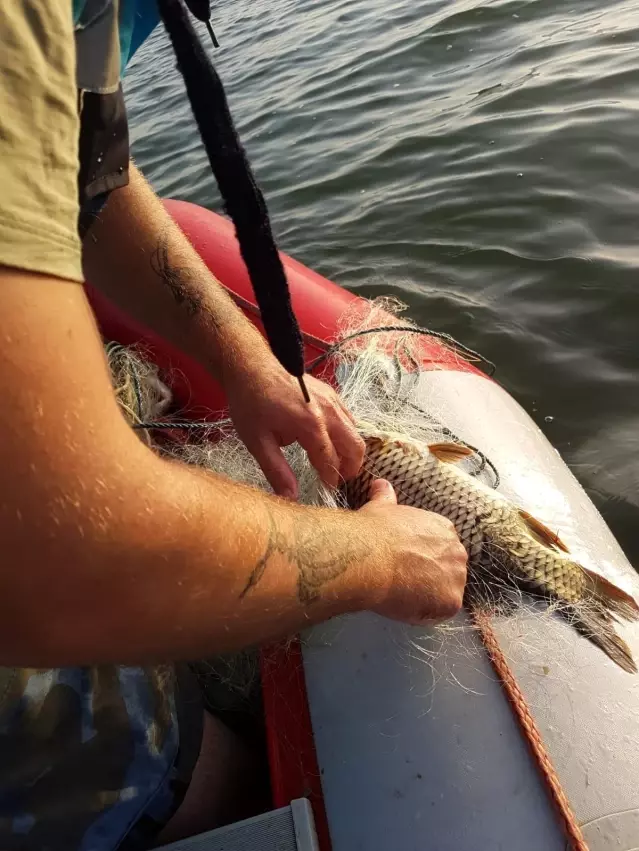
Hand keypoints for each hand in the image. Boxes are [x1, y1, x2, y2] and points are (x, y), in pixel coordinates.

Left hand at [225, 359, 364, 499]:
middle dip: (351, 467)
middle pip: (355, 446)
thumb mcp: (257, 442)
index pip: (331, 461)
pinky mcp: (330, 392)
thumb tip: (290, 497)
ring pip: (355, 431)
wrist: (251, 366)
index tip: (328, 490)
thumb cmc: (251, 403)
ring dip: (350, 450)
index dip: (331, 479)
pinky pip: (348, 417)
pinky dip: (346, 433)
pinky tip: (330, 439)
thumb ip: (276, 471)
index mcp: (311, 426)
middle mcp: (329, 412)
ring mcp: (332, 400)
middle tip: (339, 479)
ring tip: (335, 462)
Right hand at [360, 479, 467, 623]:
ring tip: (400, 593)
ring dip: (426, 596)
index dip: (421, 559)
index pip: (439, 549)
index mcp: (443, 528)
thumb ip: (386, 497)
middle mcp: (457, 551)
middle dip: (428, 578)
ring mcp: (457, 577)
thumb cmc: (373, 531)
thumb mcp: (381, 507)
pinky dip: (422, 613)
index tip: (404, 563)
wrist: (369, 555)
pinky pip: (439, 613)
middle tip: (401, 580)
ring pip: (444, 593)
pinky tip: (402, 604)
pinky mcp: (451, 601)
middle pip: (447, 571)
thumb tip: (380, 484)